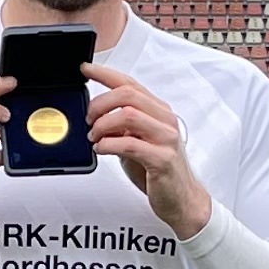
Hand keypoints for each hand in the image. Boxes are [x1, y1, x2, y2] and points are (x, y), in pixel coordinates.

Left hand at [86, 65, 211, 239]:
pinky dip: (108, 144)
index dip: (105, 73)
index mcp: (158, 111)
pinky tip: (101, 149)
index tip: (86, 69)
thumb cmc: (158, 170)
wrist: (182, 199)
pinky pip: (130, 144)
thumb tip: (95, 115)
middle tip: (88, 119)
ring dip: (103, 124)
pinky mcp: (162, 159)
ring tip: (93, 137)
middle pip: (128, 94)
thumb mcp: (136, 141)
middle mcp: (164, 120)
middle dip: (100, 103)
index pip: (130, 83)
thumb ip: (121, 127)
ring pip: (128, 115)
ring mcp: (165, 138)